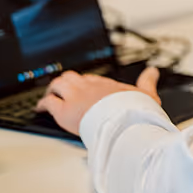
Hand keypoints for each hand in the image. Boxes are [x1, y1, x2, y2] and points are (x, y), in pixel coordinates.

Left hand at [35, 67, 160, 134]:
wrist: (124, 121)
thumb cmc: (134, 111)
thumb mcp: (146, 94)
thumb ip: (147, 82)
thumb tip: (153, 71)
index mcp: (106, 84)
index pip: (90, 78)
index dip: (85, 84)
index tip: (84, 89)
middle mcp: (88, 86)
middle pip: (71, 77)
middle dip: (65, 83)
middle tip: (61, 90)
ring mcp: (75, 96)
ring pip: (58, 84)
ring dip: (52, 89)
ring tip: (49, 95)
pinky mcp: (64, 110)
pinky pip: (48, 102)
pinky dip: (42, 104)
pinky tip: (39, 108)